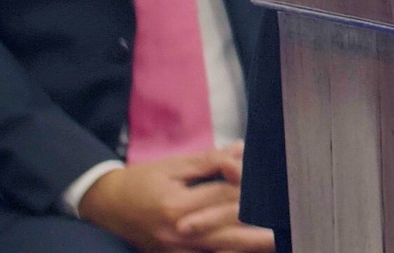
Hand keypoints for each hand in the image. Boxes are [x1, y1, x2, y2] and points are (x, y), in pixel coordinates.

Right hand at [77, 144, 274, 251]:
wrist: (104, 205)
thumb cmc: (140, 181)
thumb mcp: (173, 166)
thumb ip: (210, 162)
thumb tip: (242, 152)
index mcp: (178, 206)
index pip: (225, 198)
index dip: (250, 188)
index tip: (276, 184)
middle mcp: (179, 234)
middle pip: (228, 234)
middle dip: (260, 233)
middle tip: (289, 229)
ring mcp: (176, 251)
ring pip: (220, 250)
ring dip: (247, 246)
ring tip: (276, 241)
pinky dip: (228, 252)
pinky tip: (246, 249)